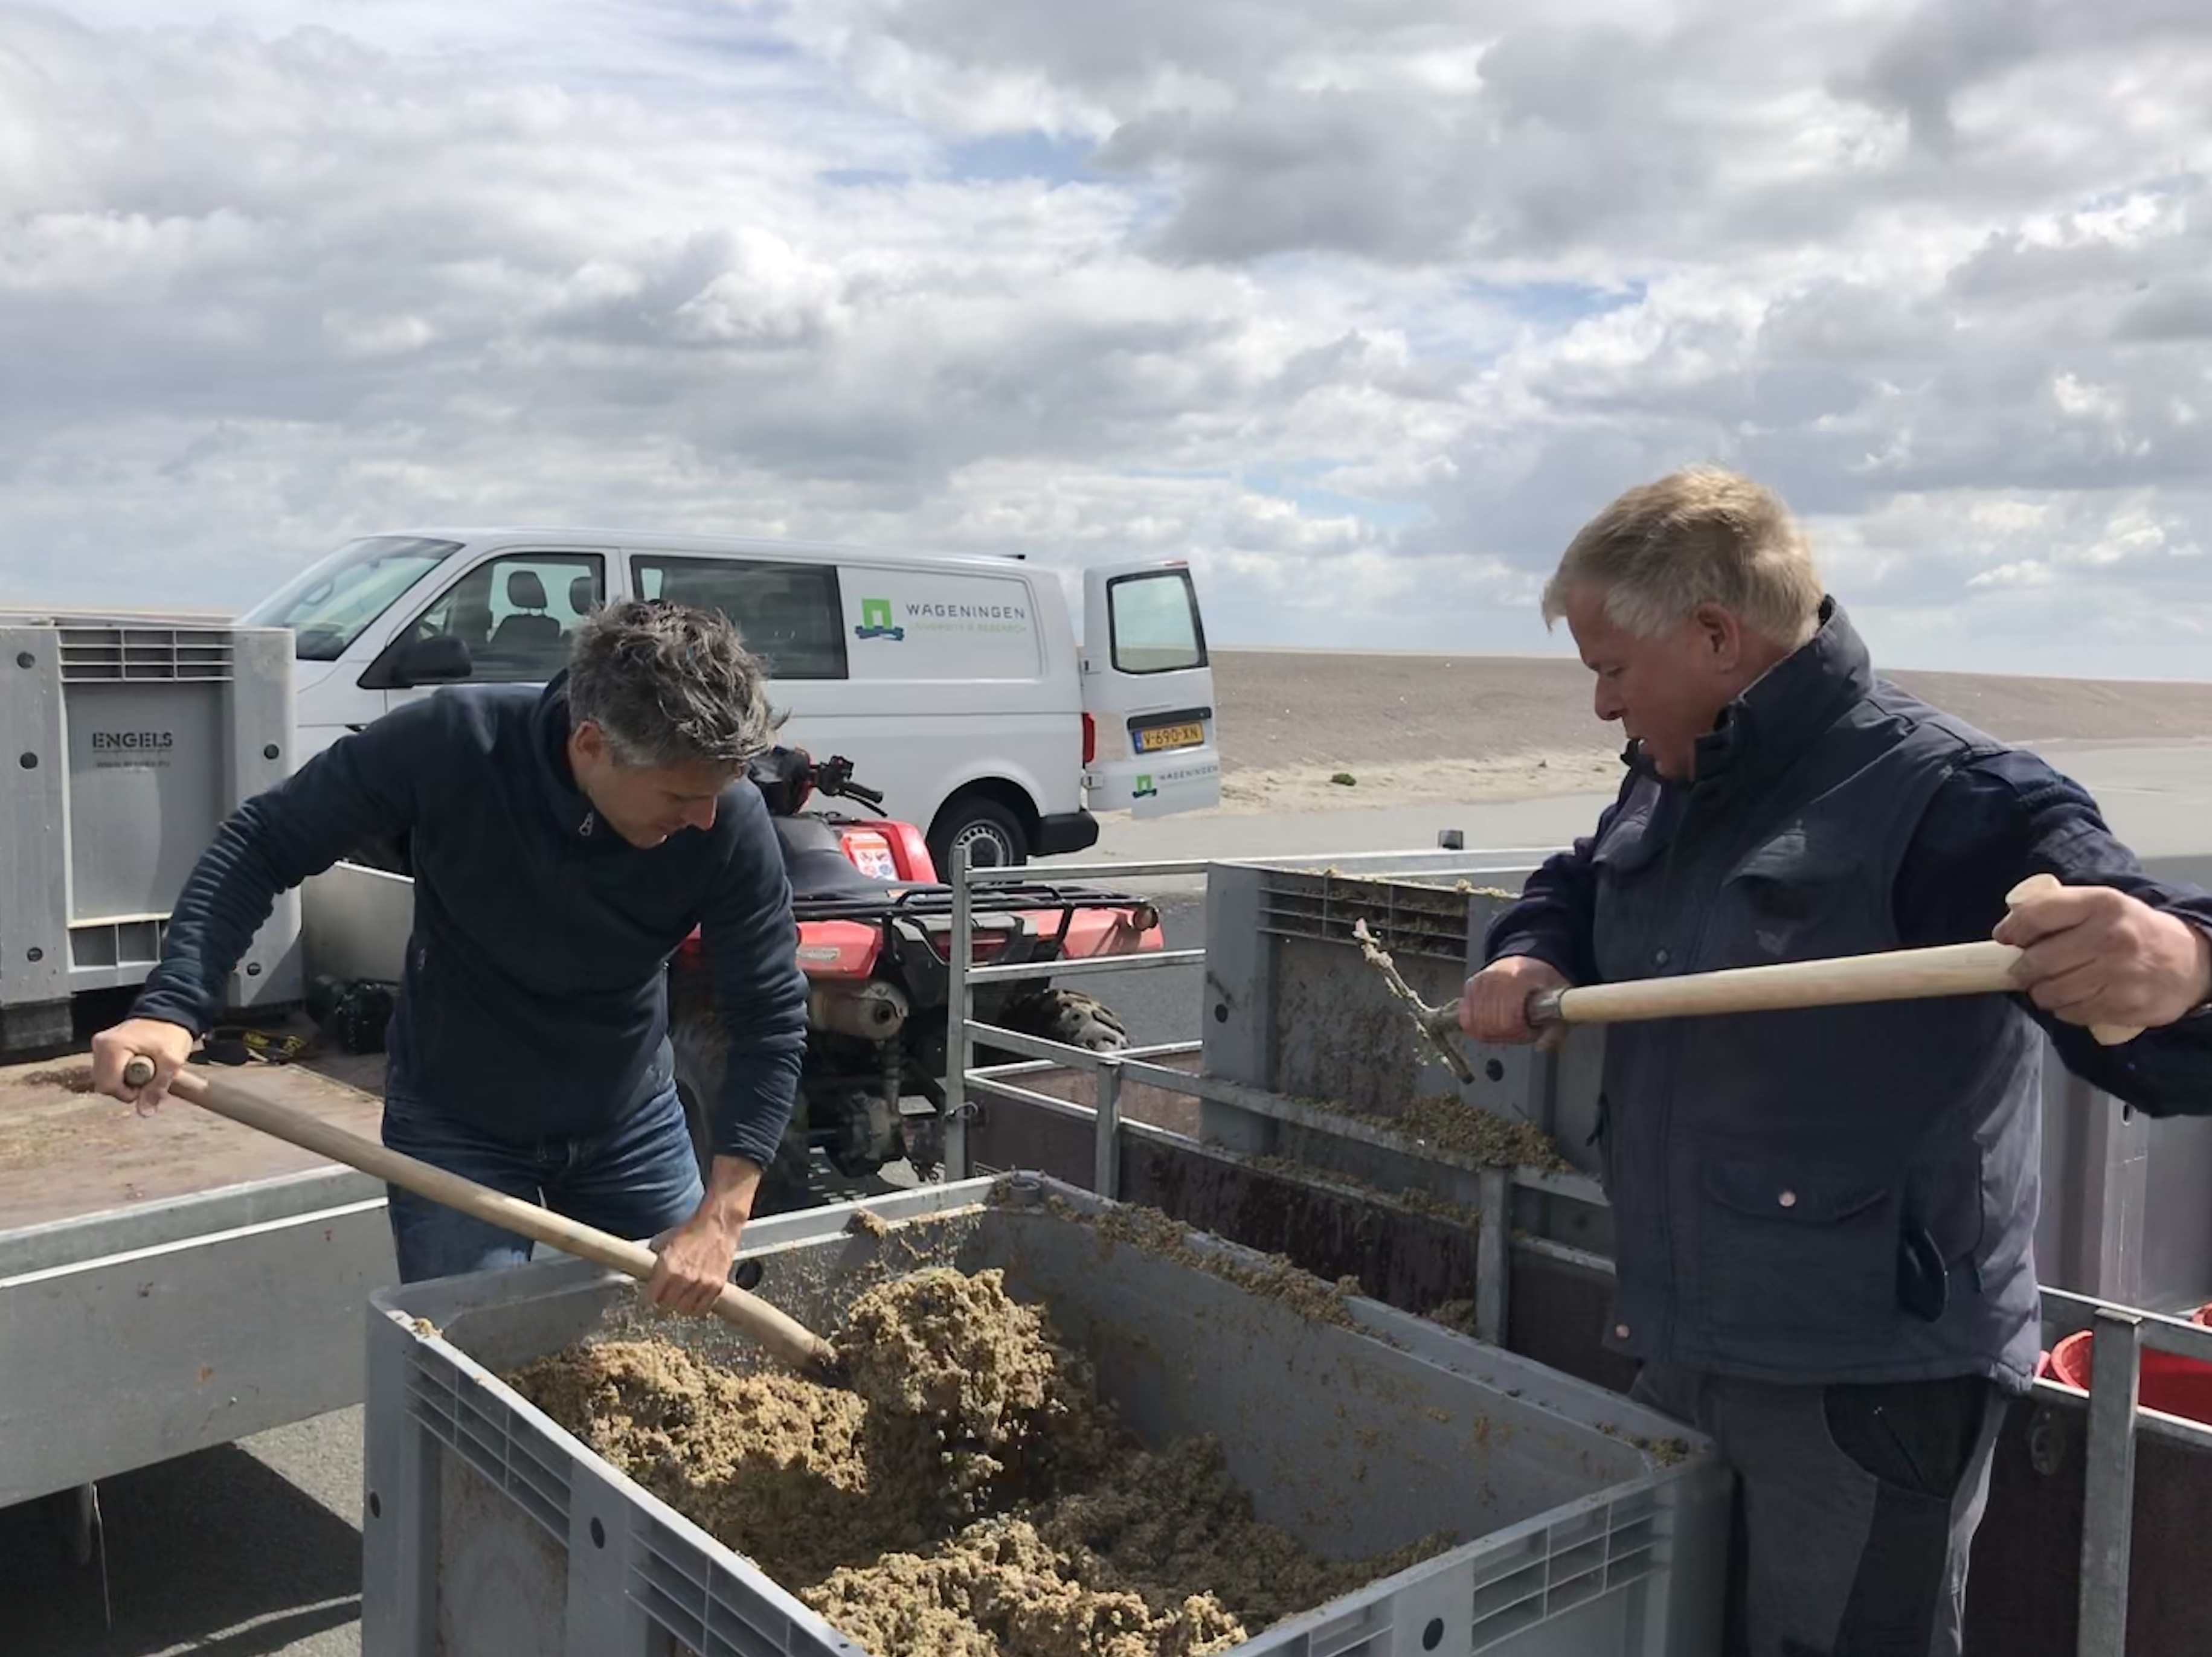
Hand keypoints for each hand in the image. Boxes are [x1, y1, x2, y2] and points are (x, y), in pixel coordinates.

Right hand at [90, 1018, 196, 1113]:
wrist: (171, 1013)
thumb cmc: (171, 1034)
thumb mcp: (171, 1061)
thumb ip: (158, 1087)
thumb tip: (145, 1112)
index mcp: (112, 1046)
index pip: (109, 1086)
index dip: (128, 1093)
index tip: (148, 1084)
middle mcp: (99, 1045)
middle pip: (104, 1084)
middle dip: (126, 1088)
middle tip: (148, 1077)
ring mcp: (99, 1045)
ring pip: (104, 1079)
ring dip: (124, 1082)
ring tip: (145, 1070)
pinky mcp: (102, 1047)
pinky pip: (106, 1071)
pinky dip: (121, 1074)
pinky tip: (137, 1066)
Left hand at [643, 1154, 762, 1315]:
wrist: (718, 1225)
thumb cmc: (691, 1231)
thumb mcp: (664, 1241)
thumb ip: (653, 1259)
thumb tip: (643, 1272)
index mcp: (667, 1266)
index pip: (650, 1297)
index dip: (648, 1298)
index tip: (648, 1298)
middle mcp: (683, 1277)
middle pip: (666, 1306)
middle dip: (663, 1302)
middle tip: (664, 1298)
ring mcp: (701, 1284)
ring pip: (684, 1310)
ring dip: (679, 1306)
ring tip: (679, 1299)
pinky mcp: (716, 1287)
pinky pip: (702, 1309)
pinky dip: (696, 1308)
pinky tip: (693, 1301)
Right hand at [1459, 954, 1571, 1048]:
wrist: (1529, 959)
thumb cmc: (1544, 981)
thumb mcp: (1560, 1002)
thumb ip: (1555, 1029)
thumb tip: (1543, 1047)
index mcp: (1520, 977)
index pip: (1508, 1020)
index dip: (1518, 1033)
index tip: (1528, 1032)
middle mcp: (1496, 977)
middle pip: (1490, 1023)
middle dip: (1505, 1034)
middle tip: (1518, 1032)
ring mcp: (1481, 980)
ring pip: (1475, 1021)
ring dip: (1490, 1031)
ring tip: (1505, 1027)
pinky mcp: (1470, 985)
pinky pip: (1466, 1015)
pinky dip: (1476, 1025)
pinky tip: (1489, 1024)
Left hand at [1994, 880, 2211, 1035]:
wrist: (2192, 961)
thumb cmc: (2134, 931)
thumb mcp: (2103, 905)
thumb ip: (2059, 908)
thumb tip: (2009, 929)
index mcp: (2102, 905)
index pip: (2038, 915)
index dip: (2013, 929)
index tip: (2005, 938)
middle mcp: (2110, 938)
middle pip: (2038, 960)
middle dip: (2022, 969)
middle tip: (2023, 971)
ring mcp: (2118, 974)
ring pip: (2051, 992)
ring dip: (2040, 992)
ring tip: (2048, 985)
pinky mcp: (2124, 1005)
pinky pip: (2072, 1013)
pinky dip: (2063, 1009)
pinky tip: (2072, 999)